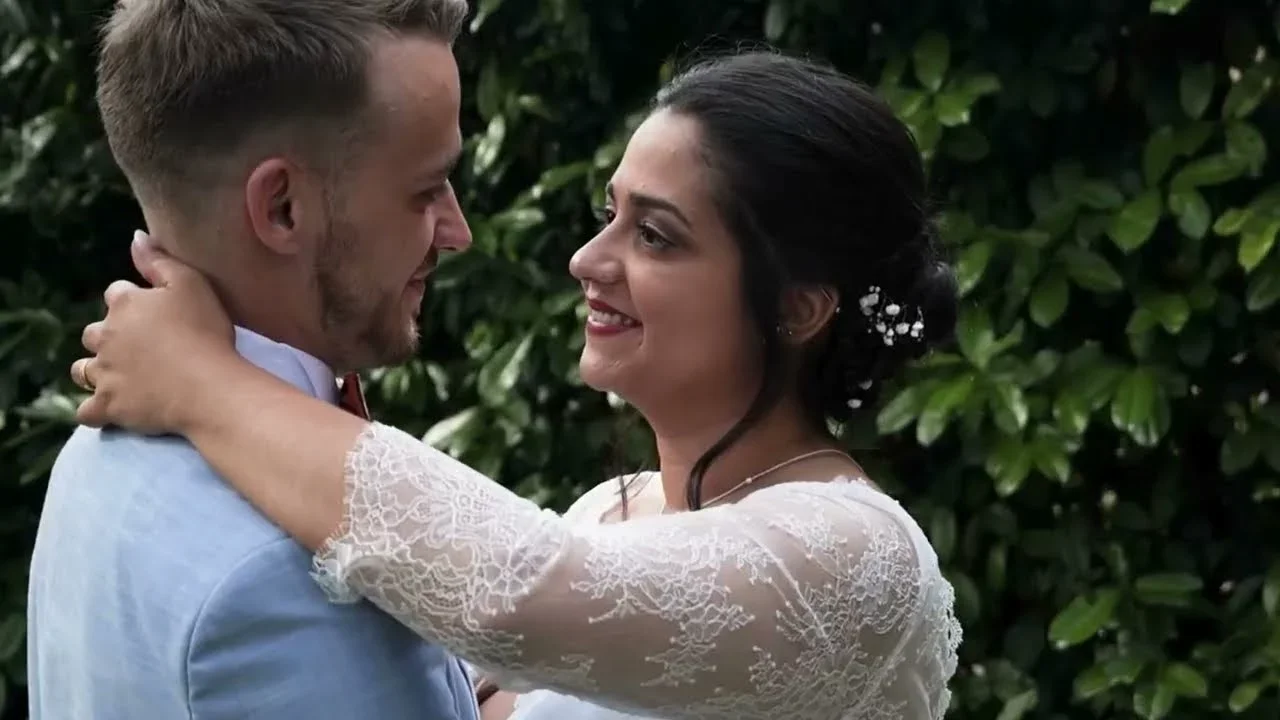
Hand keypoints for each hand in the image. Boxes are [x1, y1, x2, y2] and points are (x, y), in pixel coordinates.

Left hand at [72, 231, 235, 433]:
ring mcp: (103, 373)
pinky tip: (108, 410)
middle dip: (108, 338)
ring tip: (116, 378)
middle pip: (94, 333)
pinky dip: (95, 411)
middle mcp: (105, 336)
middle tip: (138, 349)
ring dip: (94, 372)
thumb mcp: (192, 284)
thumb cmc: (206, 332)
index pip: (118, 295)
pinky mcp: (108, 406)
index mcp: (124, 304)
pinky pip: (87, 412)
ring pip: (83, 371)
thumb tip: (135, 237)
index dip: (135, 303)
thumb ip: (160, 260)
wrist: (207, 385)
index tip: (157, 315)